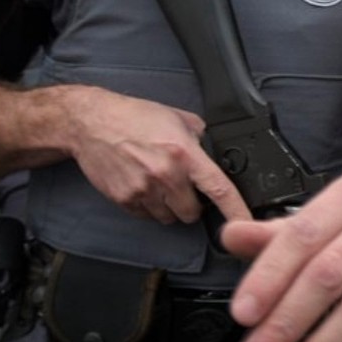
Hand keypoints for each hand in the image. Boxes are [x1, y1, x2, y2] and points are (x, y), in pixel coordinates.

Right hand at [66, 86, 249, 224]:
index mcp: (184, 154)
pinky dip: (150, 207)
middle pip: (192, 213)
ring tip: (161, 183)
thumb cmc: (134, 117)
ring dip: (170, 207)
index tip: (249, 224)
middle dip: (193, 204)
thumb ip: (200, 139)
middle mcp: (165, 175)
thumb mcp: (178, 119)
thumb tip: (216, 153)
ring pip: (169, 218)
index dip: (237, 210)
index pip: (219, 189)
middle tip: (185, 187)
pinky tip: (144, 185)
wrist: (92, 123)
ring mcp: (143, 190)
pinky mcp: (124, 199)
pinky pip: (147, 216)